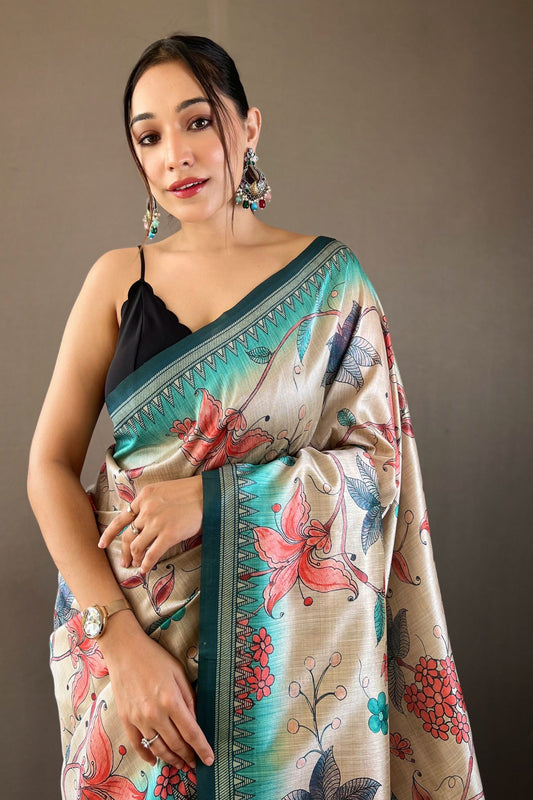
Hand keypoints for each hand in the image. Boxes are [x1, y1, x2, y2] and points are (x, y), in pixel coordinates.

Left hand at [98, 476, 202, 573]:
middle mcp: (146, 510)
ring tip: (137, 565)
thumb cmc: (189, 492)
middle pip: (128, 536)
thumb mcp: (162, 491)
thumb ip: (148, 503)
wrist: (208, 494)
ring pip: (137, 546)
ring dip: (135, 559)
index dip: (109, 534)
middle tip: (124, 562)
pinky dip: (146, 564)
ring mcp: (156, 523)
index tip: (102, 544)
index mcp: (143, 497)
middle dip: (124, 552)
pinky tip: (145, 570)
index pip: (121, 518)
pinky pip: (152, 554)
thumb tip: (140, 522)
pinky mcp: (169, 535)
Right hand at [102, 617, 213, 769]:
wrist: (124, 650)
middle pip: (175, 744)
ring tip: (180, 764)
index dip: (202, 748)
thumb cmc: (155, 658)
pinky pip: (137, 744)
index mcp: (171, 701)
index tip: (209, 760)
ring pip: (157, 748)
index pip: (191, 732)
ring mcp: (138, 719)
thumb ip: (188, 698)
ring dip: (170, 759)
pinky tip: (155, 760)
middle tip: (194, 762)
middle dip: (187, 756)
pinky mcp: (126, 719)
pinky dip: (147, 755)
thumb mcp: (179, 673)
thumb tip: (195, 720)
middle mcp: (155, 714)